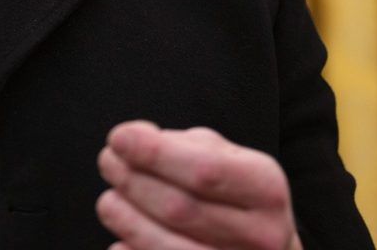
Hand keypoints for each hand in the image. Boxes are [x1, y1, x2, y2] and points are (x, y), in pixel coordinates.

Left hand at [96, 121, 301, 249]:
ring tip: (109, 201)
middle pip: (178, 209)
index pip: (203, 170)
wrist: (268, 244)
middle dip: (132, 182)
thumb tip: (133, 141)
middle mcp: (262, 234)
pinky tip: (120, 242)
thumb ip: (182, 145)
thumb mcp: (227, 157)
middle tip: (108, 162)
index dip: (154, 154)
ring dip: (126, 220)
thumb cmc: (237, 193)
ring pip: (168, 246)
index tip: (119, 138)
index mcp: (266, 188)